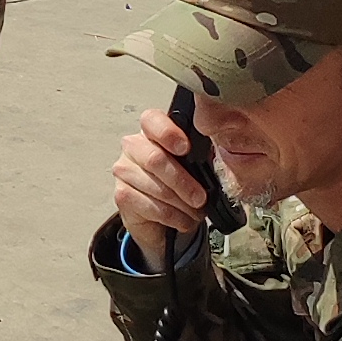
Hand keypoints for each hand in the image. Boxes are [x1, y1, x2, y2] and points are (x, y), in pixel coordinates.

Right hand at [113, 101, 209, 258]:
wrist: (165, 216)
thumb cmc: (181, 184)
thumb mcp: (196, 165)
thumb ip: (201, 156)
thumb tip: (219, 157)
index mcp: (153, 132)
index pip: (152, 121)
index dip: (168, 133)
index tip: (185, 148)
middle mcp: (133, 147)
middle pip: (154, 159)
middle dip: (182, 182)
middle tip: (200, 197)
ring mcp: (124, 170)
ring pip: (155, 187)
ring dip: (181, 204)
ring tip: (195, 212)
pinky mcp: (122, 195)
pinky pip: (150, 206)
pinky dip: (173, 217)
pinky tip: (182, 219)